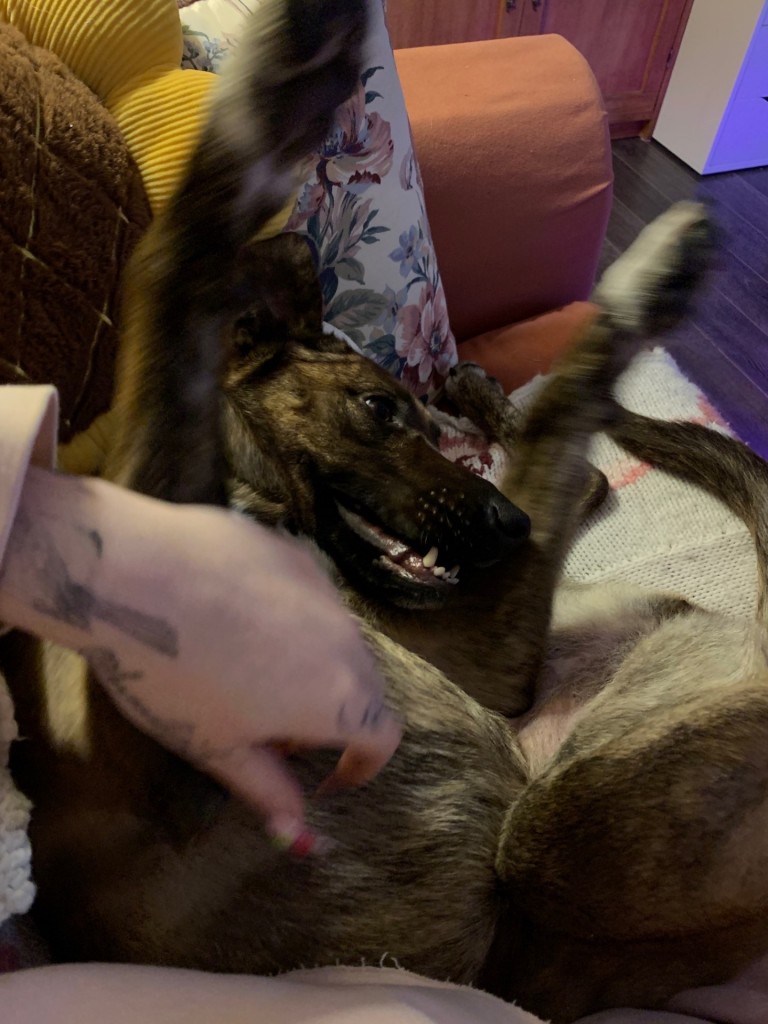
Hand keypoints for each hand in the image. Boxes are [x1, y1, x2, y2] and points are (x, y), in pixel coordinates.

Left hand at [0, 468, 401, 847]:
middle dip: (334, 717)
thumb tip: (302, 839)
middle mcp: (347, 639)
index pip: (384, 737)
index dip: (361, 767)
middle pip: (364, 686)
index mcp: (340, 698)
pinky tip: (233, 619)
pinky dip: (289, 620)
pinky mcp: (293, 552)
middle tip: (275, 732)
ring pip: (336, 639)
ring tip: (249, 673)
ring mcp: (322, 589)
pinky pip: (308, 598)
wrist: (130, 575)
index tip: (327, 779)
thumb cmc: (173, 677)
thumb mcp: (217, 749)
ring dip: (313, 666)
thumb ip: (269, 792)